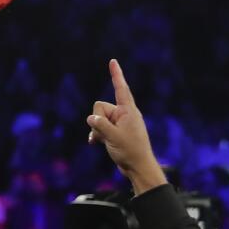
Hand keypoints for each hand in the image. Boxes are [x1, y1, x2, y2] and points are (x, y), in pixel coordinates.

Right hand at [86, 59, 166, 193]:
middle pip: (100, 107)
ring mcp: (119, 123)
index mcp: (128, 111)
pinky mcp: (115, 131)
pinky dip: (96, 134)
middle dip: (97, 120)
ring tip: (105, 141)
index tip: (113, 61)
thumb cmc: (130, 151)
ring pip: (97, 118)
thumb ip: (100, 124)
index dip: (116, 75)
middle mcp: (124, 114)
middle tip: (106, 134)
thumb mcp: (112, 137)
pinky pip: (99, 127)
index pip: (121, 88)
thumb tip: (91, 118)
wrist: (138, 168)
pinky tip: (95, 143)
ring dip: (96, 130)